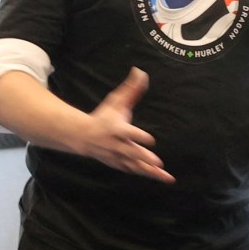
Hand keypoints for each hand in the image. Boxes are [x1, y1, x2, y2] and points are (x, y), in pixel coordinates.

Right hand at [80, 68, 174, 183]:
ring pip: (135, 166)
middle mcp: (117, 145)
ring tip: (166, 176)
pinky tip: (161, 178)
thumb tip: (141, 72)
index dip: (139, 136)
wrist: (82, 136)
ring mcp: (118, 157)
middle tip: (158, 162)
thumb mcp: (116, 101)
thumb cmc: (103, 116)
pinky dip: (147, 175)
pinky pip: (134, 170)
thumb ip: (131, 89)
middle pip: (132, 153)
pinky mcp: (119, 164)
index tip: (150, 139)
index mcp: (117, 129)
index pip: (129, 133)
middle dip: (144, 158)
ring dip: (151, 172)